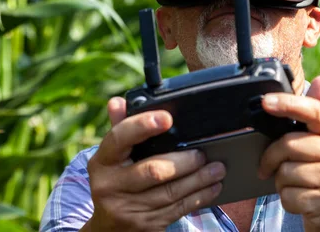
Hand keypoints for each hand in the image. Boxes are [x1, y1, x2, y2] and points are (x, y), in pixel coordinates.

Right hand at [84, 97, 225, 231]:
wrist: (108, 227)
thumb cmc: (115, 181)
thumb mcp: (112, 157)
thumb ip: (120, 128)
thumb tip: (118, 102)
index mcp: (102, 161)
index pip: (120, 138)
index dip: (143, 126)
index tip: (167, 118)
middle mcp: (110, 186)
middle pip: (153, 171)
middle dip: (184, 162)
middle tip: (202, 154)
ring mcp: (128, 209)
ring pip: (171, 192)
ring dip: (199, 180)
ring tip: (217, 168)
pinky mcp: (146, 225)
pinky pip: (178, 210)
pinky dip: (199, 198)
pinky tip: (212, 187)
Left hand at [258, 76, 319, 231]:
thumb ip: (319, 113)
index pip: (314, 111)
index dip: (289, 103)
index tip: (266, 101)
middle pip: (290, 145)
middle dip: (271, 157)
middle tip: (269, 165)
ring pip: (286, 172)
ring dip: (281, 181)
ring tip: (295, 184)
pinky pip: (289, 196)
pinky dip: (287, 200)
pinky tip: (300, 199)